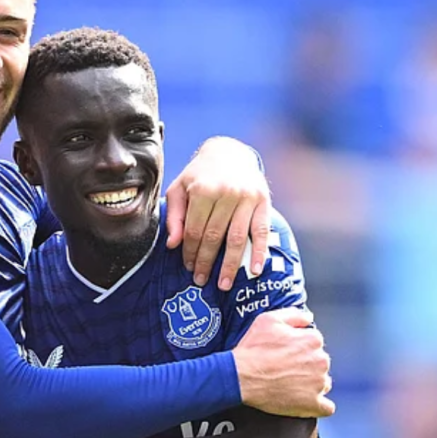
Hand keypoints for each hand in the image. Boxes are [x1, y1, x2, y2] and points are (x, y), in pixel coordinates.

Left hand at [165, 136, 270, 289]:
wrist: (229, 153)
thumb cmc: (199, 175)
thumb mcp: (179, 189)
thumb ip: (174, 216)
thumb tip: (173, 245)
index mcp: (202, 189)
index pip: (194, 230)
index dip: (190, 251)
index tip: (188, 267)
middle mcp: (226, 193)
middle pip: (214, 237)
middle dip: (207, 262)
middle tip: (201, 281)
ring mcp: (247, 197)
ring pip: (237, 238)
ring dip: (231, 265)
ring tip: (224, 284)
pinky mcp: (264, 201)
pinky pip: (261, 231)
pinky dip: (259, 252)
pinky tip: (255, 270)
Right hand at [231, 308, 334, 417]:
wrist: (241, 377)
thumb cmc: (253, 350)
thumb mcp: (268, 320)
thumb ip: (294, 315)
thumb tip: (308, 318)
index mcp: (312, 340)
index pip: (314, 342)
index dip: (299, 346)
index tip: (287, 353)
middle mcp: (320, 361)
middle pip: (319, 362)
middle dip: (306, 365)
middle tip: (285, 369)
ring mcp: (318, 384)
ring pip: (323, 383)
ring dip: (311, 384)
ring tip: (289, 385)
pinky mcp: (313, 404)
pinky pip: (326, 407)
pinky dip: (317, 405)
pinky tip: (304, 402)